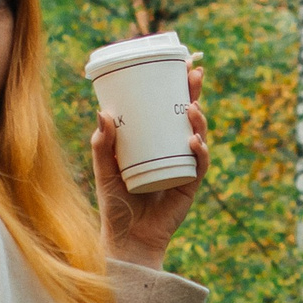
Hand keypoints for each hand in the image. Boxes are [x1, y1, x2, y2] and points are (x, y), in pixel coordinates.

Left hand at [93, 58, 206, 270]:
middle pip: (187, 115)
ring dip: (199, 119)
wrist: (128, 240)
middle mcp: (170, 149)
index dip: (176, 84)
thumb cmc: (115, 205)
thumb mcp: (104, 170)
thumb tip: (103, 112)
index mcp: (151, 140)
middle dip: (194, 92)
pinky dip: (200, 151)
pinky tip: (194, 142)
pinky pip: (200, 164)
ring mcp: (183, 165)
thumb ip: (102, 144)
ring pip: (198, 135)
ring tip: (191, 108)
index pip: (166, 106)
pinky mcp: (190, 184)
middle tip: (194, 74)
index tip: (180, 62)